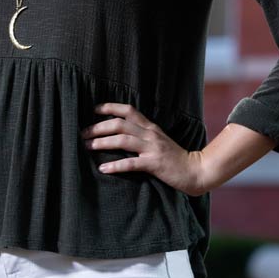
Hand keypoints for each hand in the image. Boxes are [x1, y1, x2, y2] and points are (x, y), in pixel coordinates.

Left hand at [81, 103, 208, 197]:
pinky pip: (131, 163)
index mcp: (150, 127)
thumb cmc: (175, 157)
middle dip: (99, 127)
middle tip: (83, 133)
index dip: (110, 107)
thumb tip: (120, 134)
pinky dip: (115, 165)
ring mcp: (152, 148)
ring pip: (122, 140)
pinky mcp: (154, 164)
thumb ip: (143, 134)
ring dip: (102, 143)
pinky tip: (103, 168)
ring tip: (88, 146)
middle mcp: (150, 134)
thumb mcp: (158, 140)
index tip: (94, 109)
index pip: (128, 110)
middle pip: (120, 124)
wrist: (195, 170)